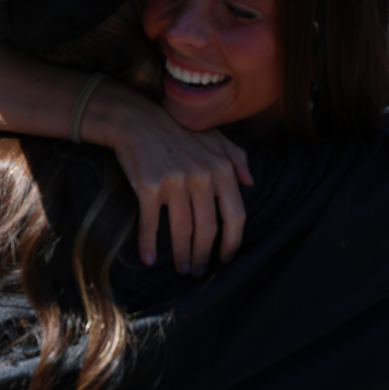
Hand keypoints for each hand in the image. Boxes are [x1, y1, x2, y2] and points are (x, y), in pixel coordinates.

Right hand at [83, 79, 252, 274]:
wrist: (137, 119)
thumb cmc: (177, 129)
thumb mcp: (215, 138)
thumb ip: (237, 158)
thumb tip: (251, 183)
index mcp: (221, 169)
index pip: (235, 215)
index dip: (232, 241)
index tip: (225, 257)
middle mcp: (201, 177)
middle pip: (207, 229)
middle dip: (203, 255)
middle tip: (198, 270)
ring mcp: (175, 182)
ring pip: (182, 231)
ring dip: (182, 255)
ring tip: (181, 268)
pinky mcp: (149, 186)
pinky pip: (150, 223)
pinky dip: (148, 244)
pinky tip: (148, 259)